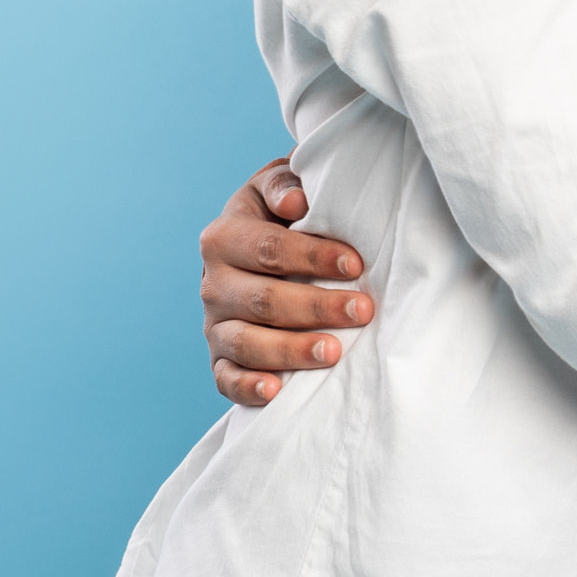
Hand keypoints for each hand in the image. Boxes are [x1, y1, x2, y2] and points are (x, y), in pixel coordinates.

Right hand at [200, 157, 372, 407]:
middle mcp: (213, 284)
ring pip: (246, 343)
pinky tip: (277, 391)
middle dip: (316, 307)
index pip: (267, 249)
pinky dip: (248, 388)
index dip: (312, 256)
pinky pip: (226, 379)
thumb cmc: (283, 215)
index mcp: (224, 237)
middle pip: (263, 300)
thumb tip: (294, 202)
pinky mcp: (220, 359)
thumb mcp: (280, 187)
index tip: (356, 263)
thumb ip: (284, 185)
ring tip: (334, 352)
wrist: (259, 251)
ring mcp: (215, 325)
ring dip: (291, 350)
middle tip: (363, 310)